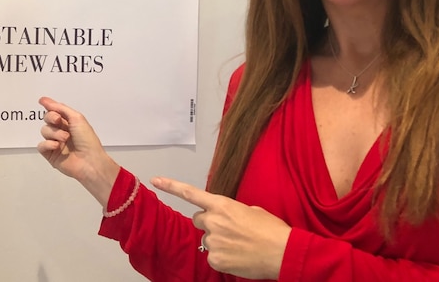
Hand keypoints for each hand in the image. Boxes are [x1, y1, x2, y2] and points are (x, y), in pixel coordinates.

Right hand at [37, 97, 119, 206]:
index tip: (43, 102)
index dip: (50, 107)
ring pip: (44, 131)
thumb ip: (60, 108)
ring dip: (54, 133)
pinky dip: (48, 144)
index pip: (55, 111)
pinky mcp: (50, 154)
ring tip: (64, 138)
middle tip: (58, 121)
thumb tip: (45, 100)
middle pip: (47, 119)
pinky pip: (41, 145)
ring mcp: (55, 143)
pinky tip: (57, 146)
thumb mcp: (77, 118)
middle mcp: (61, 131)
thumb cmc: (87, 140)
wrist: (89, 160)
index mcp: (69, 122)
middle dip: (51, 118)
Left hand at [152, 177, 290, 279]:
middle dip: (209, 223)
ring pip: (207, 239)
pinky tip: (238, 256)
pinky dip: (223, 257)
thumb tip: (226, 218)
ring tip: (239, 244)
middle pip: (198, 219)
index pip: (190, 193)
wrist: (283, 252)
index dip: (170, 186)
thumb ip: (231, 211)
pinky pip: (212, 256)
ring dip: (219, 241)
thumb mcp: (252, 210)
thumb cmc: (272, 230)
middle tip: (229, 229)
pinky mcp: (215, 259)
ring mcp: (213, 241)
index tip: (155, 180)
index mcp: (222, 204)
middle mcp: (213, 221)